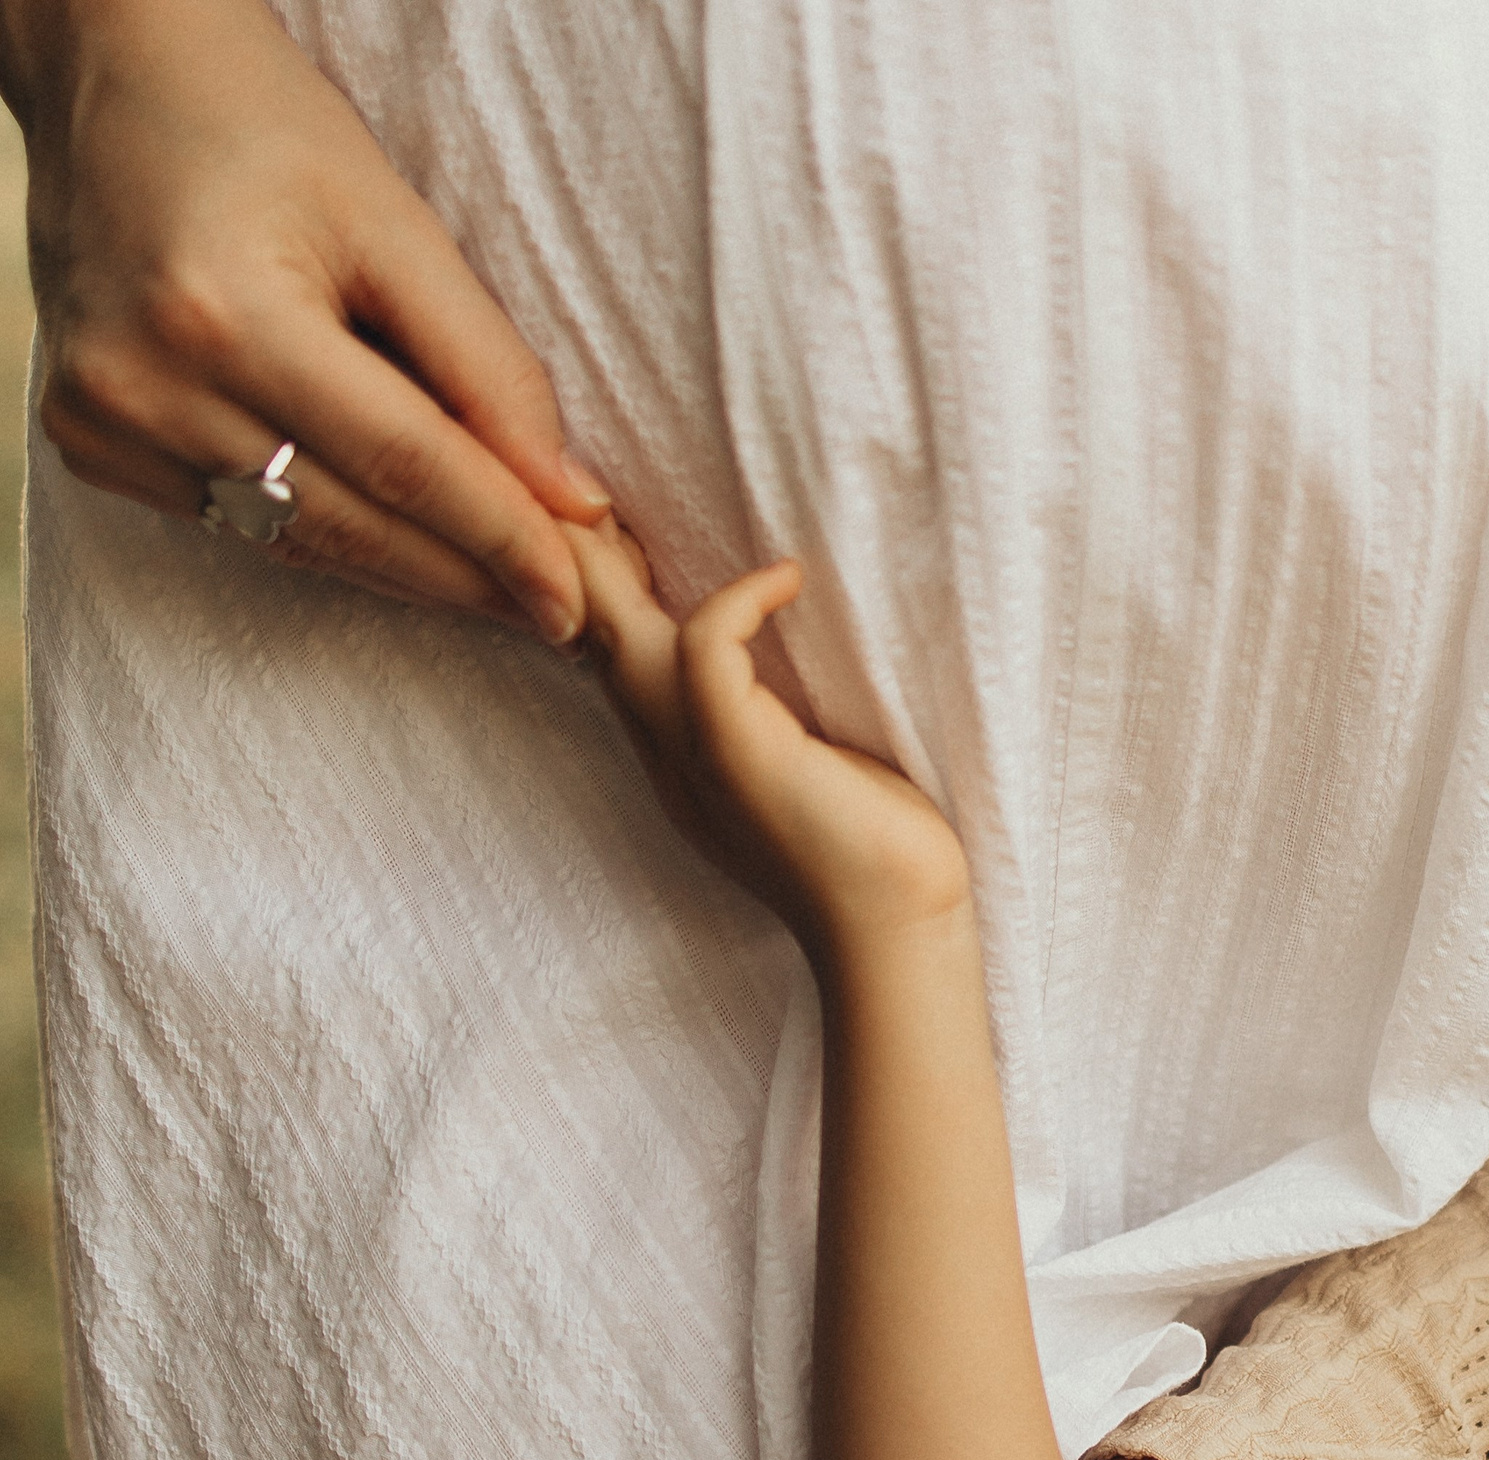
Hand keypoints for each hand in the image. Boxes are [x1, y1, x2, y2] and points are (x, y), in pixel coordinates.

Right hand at [11, 0, 607, 639]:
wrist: (114, 83)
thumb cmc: (270, 136)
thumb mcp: (396, 226)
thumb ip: (487, 367)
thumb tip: (570, 502)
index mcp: (223, 314)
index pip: (403, 463)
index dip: (502, 539)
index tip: (576, 601)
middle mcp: (147, 383)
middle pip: (353, 523)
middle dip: (470, 577)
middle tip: (561, 615)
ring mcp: (105, 424)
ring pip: (301, 543)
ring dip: (413, 574)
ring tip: (505, 591)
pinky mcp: (89, 445)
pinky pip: (243, 526)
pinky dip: (333, 539)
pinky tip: (404, 541)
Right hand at [566, 520, 969, 958]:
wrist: (896, 930)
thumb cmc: (870, 843)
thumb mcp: (797, 755)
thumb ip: (768, 700)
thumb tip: (790, 623)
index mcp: (671, 746)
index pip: (594, 640)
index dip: (587, 570)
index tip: (618, 510)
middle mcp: (664, 746)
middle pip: (574, 623)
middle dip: (568, 544)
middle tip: (594, 478)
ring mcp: (693, 751)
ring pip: (610, 630)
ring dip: (610, 557)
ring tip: (631, 503)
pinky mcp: (738, 751)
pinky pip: (707, 645)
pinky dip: (741, 599)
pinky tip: (788, 580)